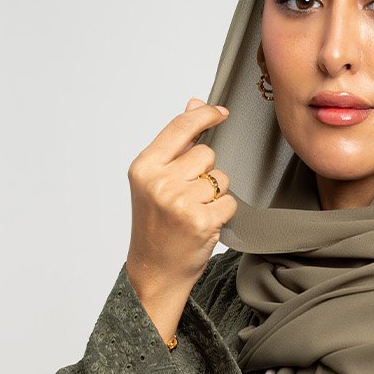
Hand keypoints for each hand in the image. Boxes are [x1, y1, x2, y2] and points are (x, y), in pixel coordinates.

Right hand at [125, 97, 237, 334]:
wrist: (154, 270)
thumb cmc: (156, 225)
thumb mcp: (156, 181)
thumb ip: (176, 143)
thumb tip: (195, 103)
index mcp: (144, 167)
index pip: (180, 127)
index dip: (204, 115)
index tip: (220, 112)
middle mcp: (159, 182)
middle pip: (206, 154)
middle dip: (205, 172)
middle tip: (188, 197)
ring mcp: (180, 202)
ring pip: (221, 178)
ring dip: (215, 194)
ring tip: (194, 212)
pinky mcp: (201, 221)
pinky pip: (229, 201)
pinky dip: (223, 213)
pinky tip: (205, 224)